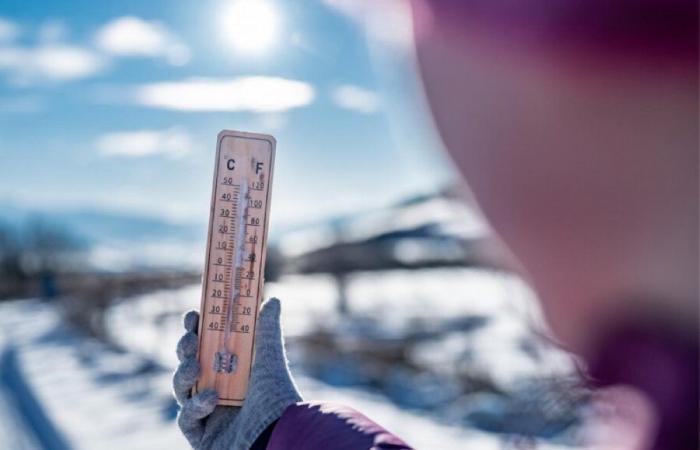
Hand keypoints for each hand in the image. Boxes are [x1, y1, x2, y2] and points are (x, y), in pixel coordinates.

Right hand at [173, 298, 301, 449]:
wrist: (277, 434)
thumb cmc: (277, 397)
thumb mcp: (270, 358)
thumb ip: (268, 328)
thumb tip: (273, 299)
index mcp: (232, 371)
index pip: (206, 347)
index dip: (196, 330)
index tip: (193, 315)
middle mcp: (218, 391)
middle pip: (188, 365)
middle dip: (185, 349)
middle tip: (191, 339)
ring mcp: (207, 414)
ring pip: (181, 389)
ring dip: (183, 375)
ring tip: (196, 367)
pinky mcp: (201, 437)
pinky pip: (185, 418)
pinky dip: (194, 406)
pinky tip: (211, 399)